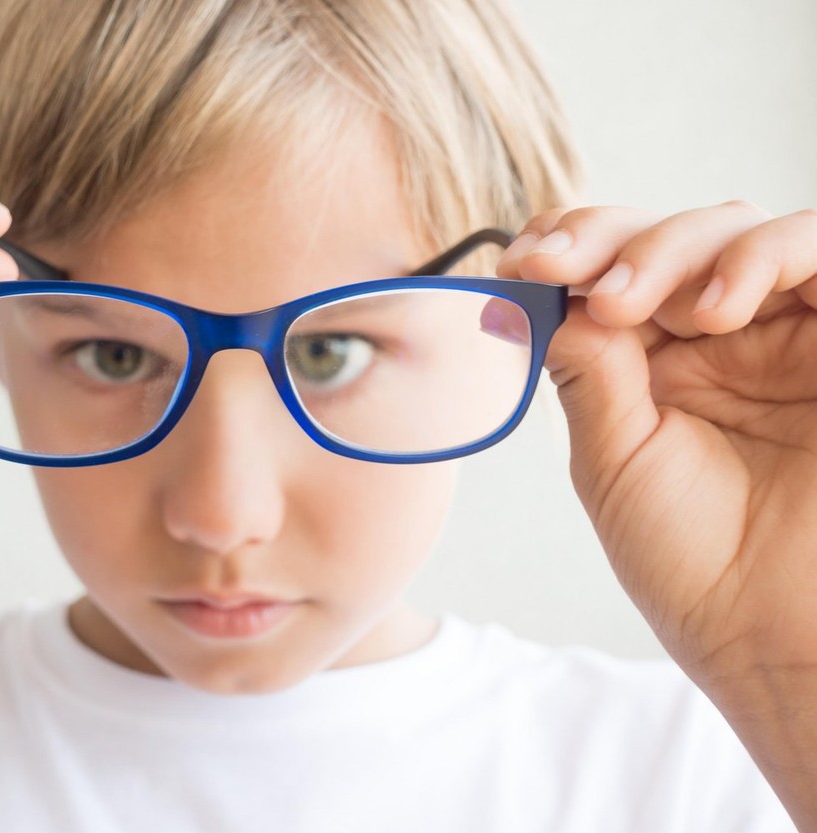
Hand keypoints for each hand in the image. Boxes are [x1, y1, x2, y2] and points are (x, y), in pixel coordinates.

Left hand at [497, 201, 816, 684]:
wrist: (775, 636)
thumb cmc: (694, 563)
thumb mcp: (614, 458)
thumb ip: (590, 370)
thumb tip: (552, 294)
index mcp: (656, 363)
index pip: (613, 269)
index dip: (568, 248)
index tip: (520, 261)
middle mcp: (723, 338)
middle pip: (669, 236)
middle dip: (608, 241)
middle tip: (561, 271)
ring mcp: (788, 332)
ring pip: (736, 230)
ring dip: (672, 249)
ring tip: (627, 302)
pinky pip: (816, 254)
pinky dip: (762, 257)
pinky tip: (714, 308)